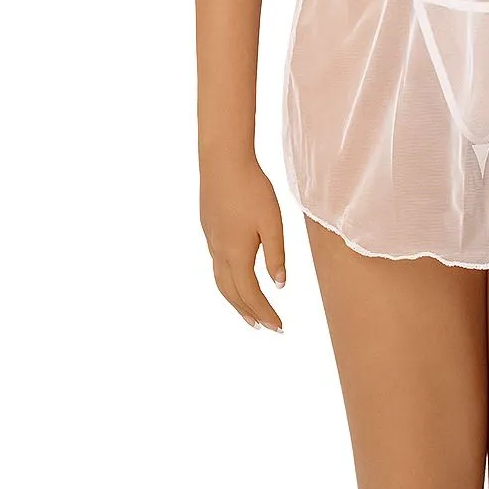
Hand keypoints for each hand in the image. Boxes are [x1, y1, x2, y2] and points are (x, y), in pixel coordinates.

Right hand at [200, 151, 287, 332]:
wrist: (222, 160)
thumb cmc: (252, 189)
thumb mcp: (272, 223)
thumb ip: (276, 255)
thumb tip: (280, 285)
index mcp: (237, 254)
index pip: (251, 294)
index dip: (265, 313)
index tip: (279, 327)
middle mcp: (220, 252)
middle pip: (231, 293)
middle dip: (249, 312)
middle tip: (265, 328)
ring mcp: (211, 241)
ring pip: (220, 281)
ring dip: (235, 300)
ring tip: (248, 312)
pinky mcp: (208, 229)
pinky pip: (216, 265)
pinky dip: (227, 282)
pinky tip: (235, 277)